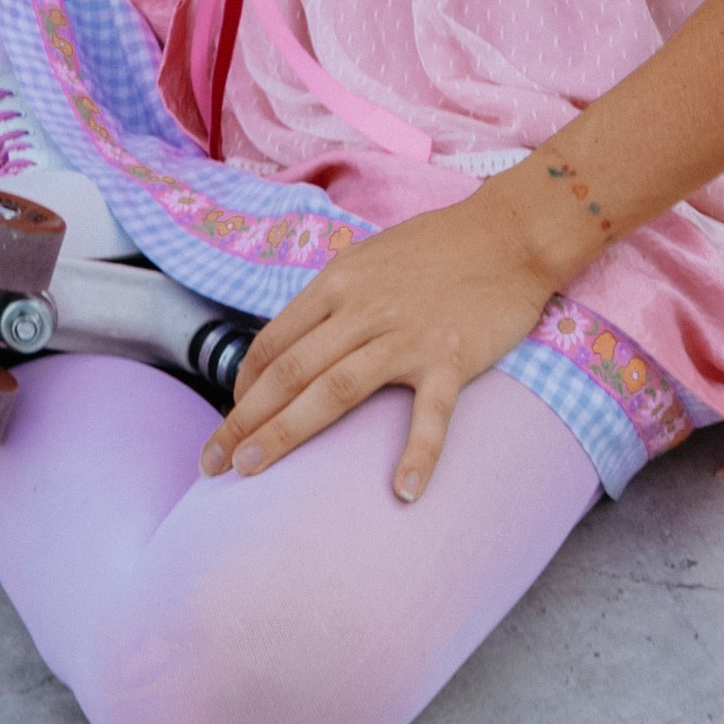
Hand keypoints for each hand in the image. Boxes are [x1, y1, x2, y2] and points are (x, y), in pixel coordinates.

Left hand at [198, 187, 566, 499]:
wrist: (511, 232)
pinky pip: (430, 414)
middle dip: (243, 420)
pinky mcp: (451, 358)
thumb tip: (298, 339)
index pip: (274, 341)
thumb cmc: (441, 245)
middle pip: (289, 371)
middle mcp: (363, 309)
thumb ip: (335, 297)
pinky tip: (402, 492)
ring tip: (251, 470)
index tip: (231, 419)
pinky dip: (418, 453)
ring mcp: (406, 336)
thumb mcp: (371, 257)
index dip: (244, 386)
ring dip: (286, 433)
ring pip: (333, 390)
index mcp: (340, 283)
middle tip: (212, 463)